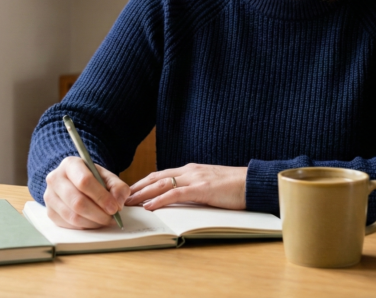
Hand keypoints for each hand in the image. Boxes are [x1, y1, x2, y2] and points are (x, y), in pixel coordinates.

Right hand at [43, 156, 129, 229]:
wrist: (74, 182)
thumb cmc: (92, 179)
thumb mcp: (107, 177)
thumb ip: (118, 187)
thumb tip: (118, 202)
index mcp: (70, 164)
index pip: (84, 181)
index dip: (101, 197)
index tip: (115, 208)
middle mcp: (55, 179)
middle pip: (77, 202)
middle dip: (99, 214)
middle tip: (112, 218)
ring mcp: (50, 196)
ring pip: (73, 216)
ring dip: (93, 222)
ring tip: (105, 220)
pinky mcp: (50, 212)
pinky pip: (69, 225)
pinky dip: (85, 226)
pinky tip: (94, 222)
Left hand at [125, 163, 247, 210]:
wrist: (254, 182)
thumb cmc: (236, 187)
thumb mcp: (210, 185)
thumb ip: (195, 188)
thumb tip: (181, 199)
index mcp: (191, 170)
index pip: (161, 175)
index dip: (143, 183)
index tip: (130, 191)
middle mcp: (189, 171)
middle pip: (156, 178)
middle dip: (137, 188)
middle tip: (121, 197)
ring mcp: (195, 178)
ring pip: (161, 184)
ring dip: (142, 194)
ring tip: (128, 202)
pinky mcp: (202, 189)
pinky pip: (176, 194)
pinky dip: (159, 199)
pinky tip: (149, 206)